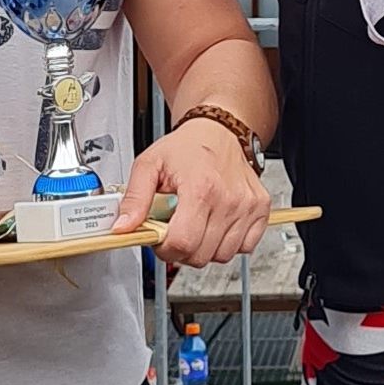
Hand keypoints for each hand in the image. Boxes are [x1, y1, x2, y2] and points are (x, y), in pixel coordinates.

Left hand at [116, 122, 270, 267]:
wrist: (219, 129)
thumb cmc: (187, 147)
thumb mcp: (149, 164)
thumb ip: (134, 198)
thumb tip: (123, 227)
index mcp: (201, 188)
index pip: (182, 243)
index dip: (165, 248)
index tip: (160, 237)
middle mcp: (229, 199)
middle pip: (201, 254)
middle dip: (182, 249)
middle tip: (176, 229)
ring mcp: (247, 205)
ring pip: (223, 255)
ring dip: (206, 247)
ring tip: (197, 223)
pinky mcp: (261, 208)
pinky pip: (246, 246)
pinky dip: (230, 243)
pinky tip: (217, 225)